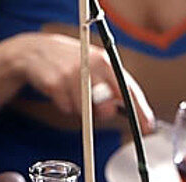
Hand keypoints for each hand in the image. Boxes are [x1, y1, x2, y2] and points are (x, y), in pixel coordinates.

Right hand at [10, 33, 154, 134]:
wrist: (37, 51)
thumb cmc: (72, 62)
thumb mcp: (96, 65)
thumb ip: (113, 86)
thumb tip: (133, 111)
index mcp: (105, 60)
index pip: (128, 89)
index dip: (140, 110)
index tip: (148, 127)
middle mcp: (90, 65)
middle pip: (107, 104)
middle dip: (103, 112)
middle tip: (96, 107)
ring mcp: (72, 75)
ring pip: (86, 111)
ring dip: (82, 110)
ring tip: (75, 93)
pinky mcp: (55, 85)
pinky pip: (68, 109)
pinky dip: (66, 107)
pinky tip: (62, 92)